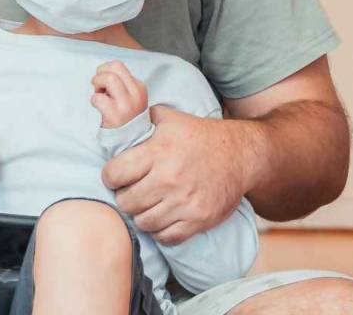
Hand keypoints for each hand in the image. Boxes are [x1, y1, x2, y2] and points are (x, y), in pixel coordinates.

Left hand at [91, 61, 148, 128]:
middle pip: (114, 66)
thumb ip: (120, 82)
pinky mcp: (115, 115)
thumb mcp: (130, 96)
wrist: (131, 140)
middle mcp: (135, 94)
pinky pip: (98, 98)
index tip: (105, 85)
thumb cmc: (125, 115)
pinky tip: (98, 108)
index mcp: (139, 87)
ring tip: (99, 95)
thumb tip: (102, 71)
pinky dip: (94, 100)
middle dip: (101, 74)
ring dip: (98, 85)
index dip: (106, 72)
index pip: (118, 65)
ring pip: (109, 78)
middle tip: (99, 88)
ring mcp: (126, 104)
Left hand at [102, 106, 247, 244]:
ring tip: (147, 205)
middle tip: (132, 192)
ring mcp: (185, 201)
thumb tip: (117, 116)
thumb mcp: (172, 120)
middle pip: (126, 202)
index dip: (111, 177)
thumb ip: (143, 119)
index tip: (117, 177)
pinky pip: (166, 237)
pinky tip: (163, 218)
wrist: (242, 155)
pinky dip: (161, 231)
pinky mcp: (199, 219)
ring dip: (142, 215)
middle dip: (125, 197)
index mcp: (159, 151)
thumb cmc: (202, 136)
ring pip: (144, 222)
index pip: (114, 174)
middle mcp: (170, 178)